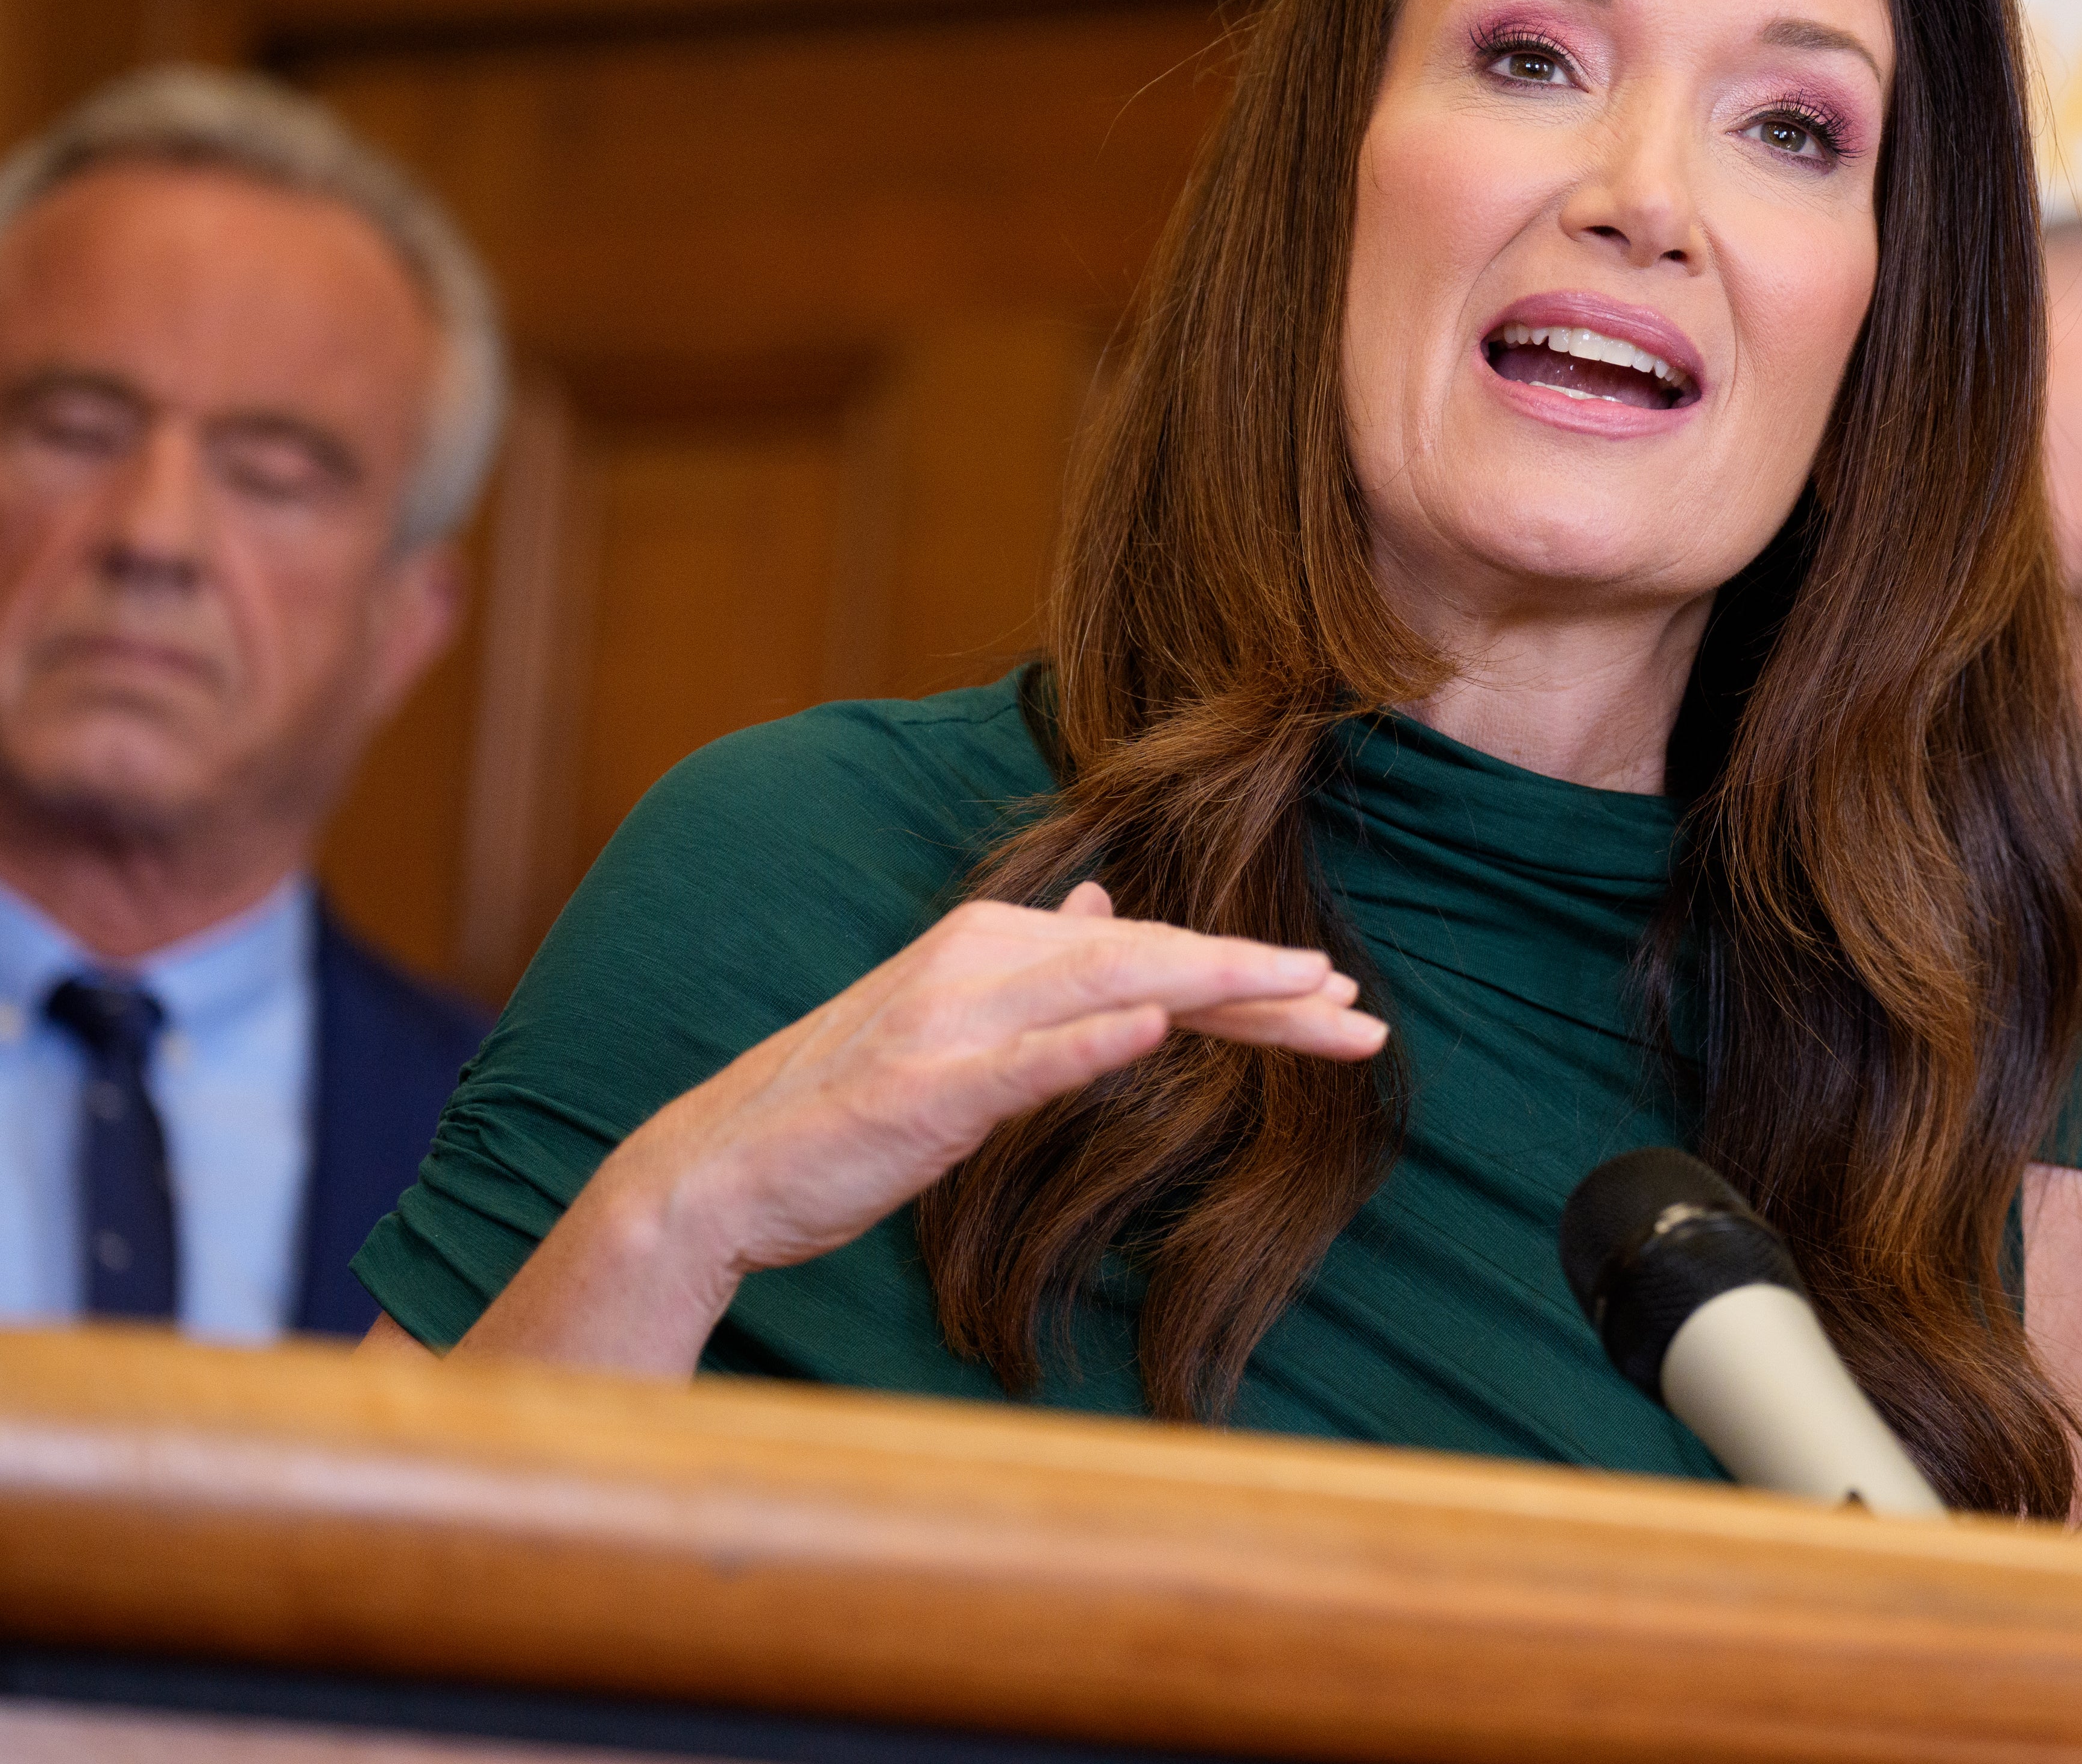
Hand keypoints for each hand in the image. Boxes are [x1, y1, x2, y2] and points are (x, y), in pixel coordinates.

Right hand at [459, 885, 1382, 1372]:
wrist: (719, 1173)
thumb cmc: (842, 1111)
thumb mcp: (950, 1024)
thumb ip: (1031, 967)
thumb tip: (1101, 908)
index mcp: (992, 948)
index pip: (1146, 954)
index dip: (1245, 974)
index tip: (1335, 995)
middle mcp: (978, 963)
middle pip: (1151, 962)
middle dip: (1263, 985)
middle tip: (1362, 1012)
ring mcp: (950, 1022)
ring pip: (1110, 987)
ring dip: (1216, 988)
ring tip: (1307, 995)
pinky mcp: (923, 1087)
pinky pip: (1024, 1058)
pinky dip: (1093, 1038)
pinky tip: (1162, 1026)